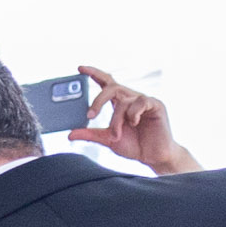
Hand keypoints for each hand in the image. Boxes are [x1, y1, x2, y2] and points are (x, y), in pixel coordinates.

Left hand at [71, 65, 200, 175]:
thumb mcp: (107, 140)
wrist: (153, 157)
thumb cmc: (134, 146)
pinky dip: (132, 114)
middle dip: (98, 100)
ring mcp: (144, 101)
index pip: (107, 83)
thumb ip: (91, 135)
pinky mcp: (155, 105)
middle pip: (111, 88)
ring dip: (116, 121)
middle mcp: (131, 98)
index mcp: (120, 103)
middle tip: (90, 116)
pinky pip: (140, 102)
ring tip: (117, 135)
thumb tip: (70, 135)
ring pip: (123, 102)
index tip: (80, 69)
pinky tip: (134, 123)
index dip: (94, 74)